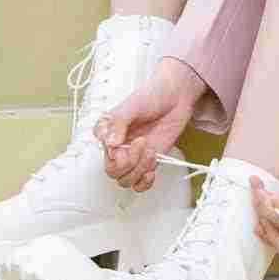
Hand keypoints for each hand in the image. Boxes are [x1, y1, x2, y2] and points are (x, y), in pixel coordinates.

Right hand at [93, 76, 195, 192]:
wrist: (177, 97)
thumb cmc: (153, 95)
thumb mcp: (133, 104)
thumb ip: (119, 122)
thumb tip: (110, 143)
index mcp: (109, 131)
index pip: (101, 151)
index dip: (112, 153)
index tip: (122, 142)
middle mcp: (119, 146)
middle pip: (112, 171)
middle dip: (128, 163)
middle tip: (142, 144)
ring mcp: (133, 155)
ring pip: (126, 179)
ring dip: (139, 169)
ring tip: (151, 151)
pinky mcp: (148, 161)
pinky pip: (139, 184)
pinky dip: (144, 183)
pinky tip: (151, 171)